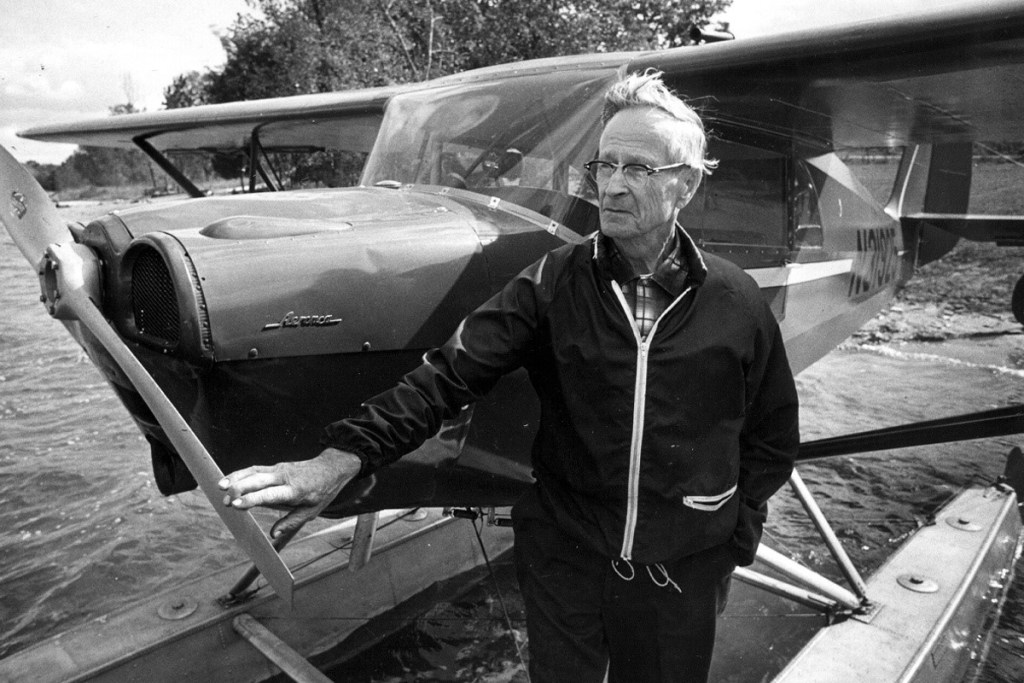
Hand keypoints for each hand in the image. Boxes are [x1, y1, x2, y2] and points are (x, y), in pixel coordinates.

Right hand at [218, 448, 361, 538]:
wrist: (331, 468)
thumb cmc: (322, 492)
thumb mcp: (311, 512)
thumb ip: (291, 522)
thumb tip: (273, 534)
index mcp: (294, 491)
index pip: (269, 495)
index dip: (251, 499)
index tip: (235, 504)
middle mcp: (284, 478)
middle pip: (258, 480)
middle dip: (239, 488)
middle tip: (223, 499)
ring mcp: (279, 470)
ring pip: (254, 471)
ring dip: (236, 477)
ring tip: (219, 486)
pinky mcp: (275, 467)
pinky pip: (256, 469)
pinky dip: (241, 473)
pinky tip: (229, 480)